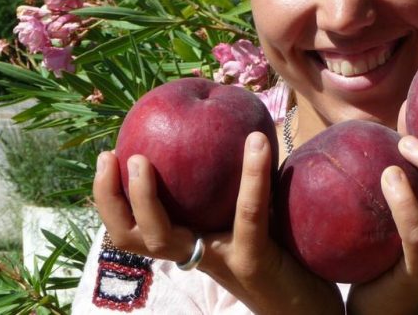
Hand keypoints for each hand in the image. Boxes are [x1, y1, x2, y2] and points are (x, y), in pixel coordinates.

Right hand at [93, 132, 342, 314]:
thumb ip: (236, 179)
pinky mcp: (253, 261)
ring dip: (147, 199)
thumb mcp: (252, 212)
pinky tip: (257, 141)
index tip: (107, 156)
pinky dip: (252, 176)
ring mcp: (221, 261)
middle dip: (112, 200)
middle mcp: (196, 255)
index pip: (134, 228)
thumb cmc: (284, 251)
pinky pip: (248, 214)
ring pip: (165, 239)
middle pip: (134, 238)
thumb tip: (238, 121)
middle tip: (114, 156)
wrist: (310, 304)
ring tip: (144, 159)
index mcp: (190, 241)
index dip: (110, 198)